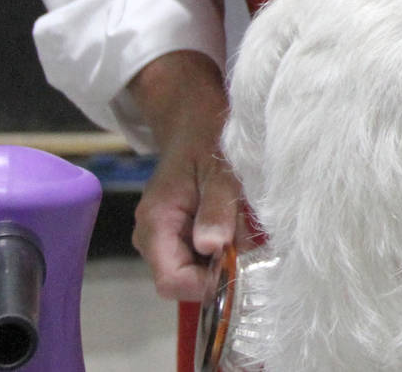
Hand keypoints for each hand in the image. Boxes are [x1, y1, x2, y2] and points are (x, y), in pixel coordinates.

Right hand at [127, 50, 243, 301]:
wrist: (195, 116)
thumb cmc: (206, 137)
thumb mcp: (218, 169)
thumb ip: (216, 209)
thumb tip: (212, 248)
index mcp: (155, 223)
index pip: (171, 281)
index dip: (205, 285)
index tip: (239, 268)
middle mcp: (152, 237)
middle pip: (184, 279)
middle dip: (218, 269)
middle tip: (249, 240)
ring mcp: (165, 237)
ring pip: (195, 269)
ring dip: (224, 257)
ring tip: (243, 224)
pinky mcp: (180, 233)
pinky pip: (201, 255)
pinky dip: (223, 245)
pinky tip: (237, 221)